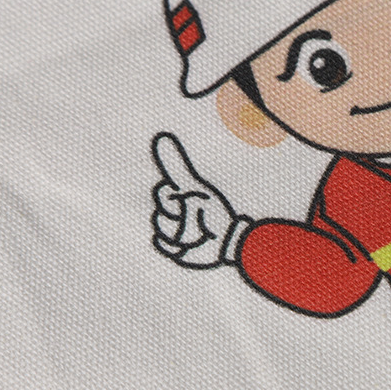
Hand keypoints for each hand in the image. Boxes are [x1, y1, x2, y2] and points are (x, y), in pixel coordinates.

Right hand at [151, 132, 246, 267]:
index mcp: (175, 198)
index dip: (178, 196)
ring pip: (163, 230)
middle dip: (183, 215)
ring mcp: (171, 234)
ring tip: (201, 232)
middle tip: (199, 218)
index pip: (163, 193)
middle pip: (161, 213)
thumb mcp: (195, 187)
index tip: (192, 199)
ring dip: (185, 231)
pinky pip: (165, 245)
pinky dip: (180, 245)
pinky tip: (195, 242)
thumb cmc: (214, 212)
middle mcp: (170, 216)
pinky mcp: (174, 252)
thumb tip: (162, 137)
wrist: (228, 239)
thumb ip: (176, 166)